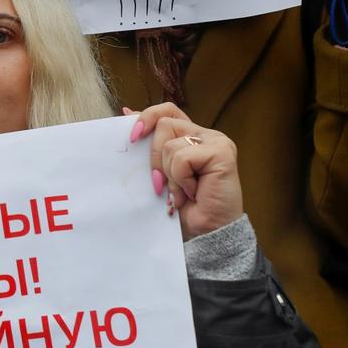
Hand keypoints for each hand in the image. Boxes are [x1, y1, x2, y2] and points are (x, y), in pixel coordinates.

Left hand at [130, 104, 243, 240]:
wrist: (204, 235)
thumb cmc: (182, 208)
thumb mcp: (158, 172)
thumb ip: (149, 144)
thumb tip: (126, 112)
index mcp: (191, 137)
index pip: (167, 111)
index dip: (147, 117)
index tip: (132, 137)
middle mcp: (206, 135)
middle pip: (164, 124)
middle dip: (154, 159)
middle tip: (161, 185)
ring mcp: (216, 142)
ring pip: (170, 144)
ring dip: (169, 175)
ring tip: (182, 193)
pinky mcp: (222, 152)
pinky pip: (182, 157)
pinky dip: (180, 179)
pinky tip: (193, 193)